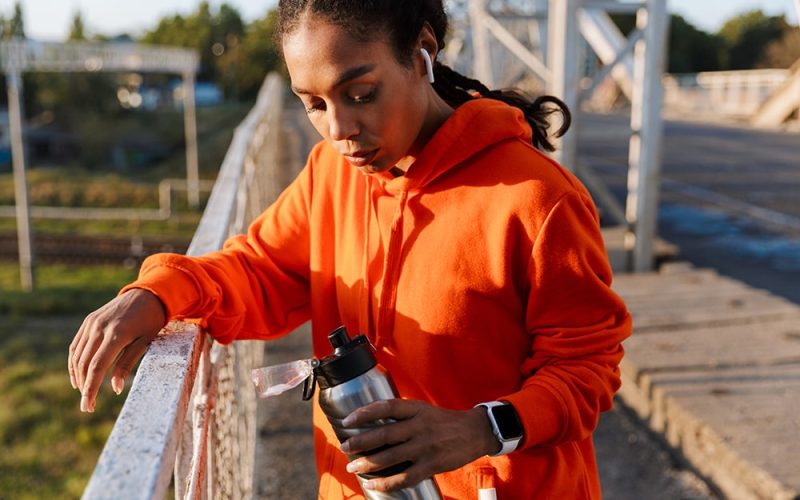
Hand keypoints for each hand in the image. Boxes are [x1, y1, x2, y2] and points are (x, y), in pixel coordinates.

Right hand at [68, 288, 166, 412]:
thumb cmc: (151, 321)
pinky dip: (75, 362)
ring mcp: (92, 323)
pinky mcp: (88, 321)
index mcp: (117, 334)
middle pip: (85, 364)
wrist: (147, 294)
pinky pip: (77, 345)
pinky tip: (78, 375)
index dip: (91, 389)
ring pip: (78, 356)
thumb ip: (128, 363)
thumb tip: (115, 388)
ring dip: (78, 376)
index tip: (88, 406)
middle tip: (87, 406)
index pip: (98, 367)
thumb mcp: (146, 342)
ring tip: (84, 392)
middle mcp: (100, 328)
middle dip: (84, 387)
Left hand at [339, 399, 499, 491]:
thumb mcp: (424, 410)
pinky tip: (373, 485)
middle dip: (360, 442)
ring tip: (353, 467)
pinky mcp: (432, 465)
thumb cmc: (444, 421)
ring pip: (390, 457)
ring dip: (368, 464)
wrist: (475, 432)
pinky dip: (386, 483)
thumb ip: (402, 415)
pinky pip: (404, 477)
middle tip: (345, 447)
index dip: (365, 413)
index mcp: (416, 409)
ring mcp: (425, 447)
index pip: (386, 407)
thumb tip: (372, 422)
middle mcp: (419, 426)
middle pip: (384, 434)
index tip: (348, 420)